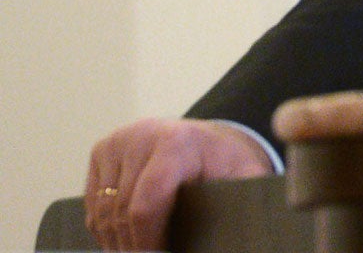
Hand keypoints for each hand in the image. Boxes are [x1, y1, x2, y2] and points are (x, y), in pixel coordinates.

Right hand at [84, 118, 273, 250]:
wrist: (209, 139)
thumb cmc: (227, 164)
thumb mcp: (243, 179)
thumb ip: (244, 200)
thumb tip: (254, 229)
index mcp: (176, 143)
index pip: (145, 207)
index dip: (148, 243)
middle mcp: (141, 136)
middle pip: (121, 215)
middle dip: (135, 247)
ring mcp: (117, 142)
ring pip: (102, 214)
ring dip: (118, 242)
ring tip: (144, 249)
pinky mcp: (102, 151)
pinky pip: (93, 205)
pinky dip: (106, 228)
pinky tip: (129, 236)